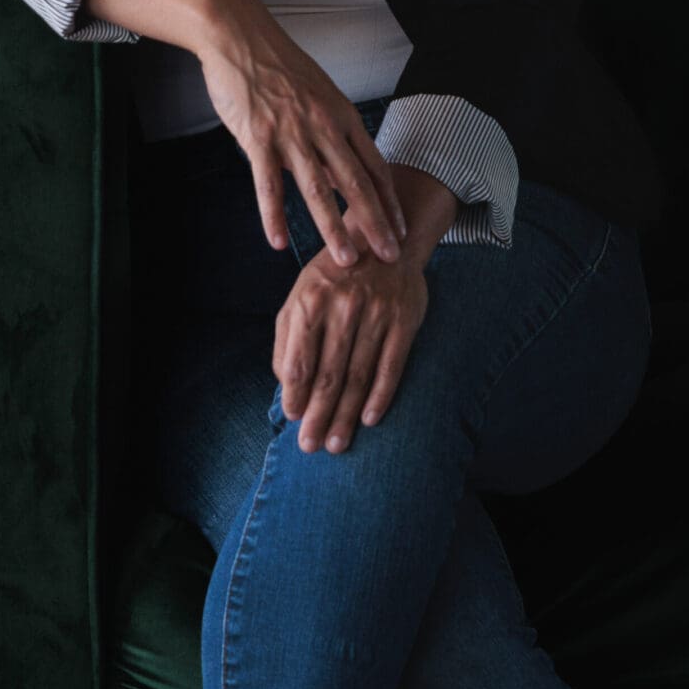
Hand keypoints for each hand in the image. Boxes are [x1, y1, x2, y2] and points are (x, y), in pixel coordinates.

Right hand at [194, 0, 407, 266]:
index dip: (389, 202)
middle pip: (356, 183)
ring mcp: (291, 132)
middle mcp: (324, 126)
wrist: (239, 35)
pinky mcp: (258, 137)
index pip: (374, 167)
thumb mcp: (317, 94)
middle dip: (376, 224)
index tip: (400, 231)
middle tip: (390, 257)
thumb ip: (330, 133)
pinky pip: (268, 184)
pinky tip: (279, 241)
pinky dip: (274, 215)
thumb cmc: (277, 65)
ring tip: (346, 260)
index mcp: (342, 116)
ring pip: (317, 189)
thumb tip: (339, 171)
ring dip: (334, 228)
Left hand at [274, 243, 428, 454]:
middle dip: (318, 416)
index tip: (292, 419)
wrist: (382, 242)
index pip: (299, 361)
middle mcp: (342, 308)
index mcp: (310, 302)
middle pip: (328, 375)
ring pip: (358, 376)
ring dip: (347, 416)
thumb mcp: (300, 295)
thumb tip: (285, 384)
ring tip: (337, 443)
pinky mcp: (404, 321)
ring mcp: (375, 314)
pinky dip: (380, 396)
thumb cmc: (332, 277)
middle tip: (311, 446)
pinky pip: (391, 366)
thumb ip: (289, 338)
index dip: (295, 395)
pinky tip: (370, 420)